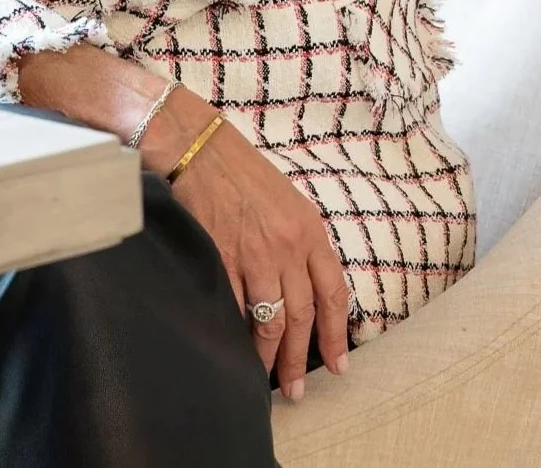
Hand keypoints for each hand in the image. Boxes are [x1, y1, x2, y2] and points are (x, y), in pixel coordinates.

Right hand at [139, 88, 350, 399]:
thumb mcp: (288, 203)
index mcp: (310, 230)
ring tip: (269, 381)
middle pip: (302, 316)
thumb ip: (300, 245)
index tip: (339, 365)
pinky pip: (233, 309)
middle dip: (302, 359)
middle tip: (298, 390)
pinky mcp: (221, 259)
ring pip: (269, 321)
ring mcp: (253, 254)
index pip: (333, 292)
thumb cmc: (244, 174)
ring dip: (270, 357)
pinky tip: (236, 352)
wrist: (201, 149)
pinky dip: (236, 335)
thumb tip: (306, 293)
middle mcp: (287, 245)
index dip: (337, 334)